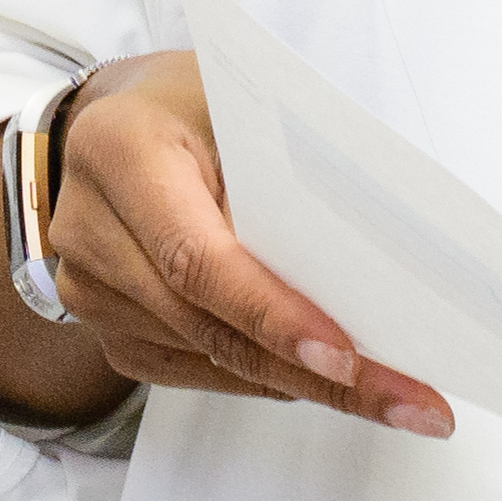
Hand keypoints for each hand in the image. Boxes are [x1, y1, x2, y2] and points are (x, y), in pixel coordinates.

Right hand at [0, 51, 452, 438]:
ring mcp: (91, 289)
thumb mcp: (241, 98)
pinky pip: (198, 370)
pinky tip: (326, 377)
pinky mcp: (109, 329)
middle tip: (411, 402)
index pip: (199, 257)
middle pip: (211, 324)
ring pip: (212, 358)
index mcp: (120, 153)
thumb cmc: (189, 102)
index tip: (344, 357)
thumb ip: (289, 163)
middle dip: (320, 374)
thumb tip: (376, 251)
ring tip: (396, 396)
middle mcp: (91, 229)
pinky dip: (269, 376)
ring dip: (306, 382)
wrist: (113, 121)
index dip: (272, 313)